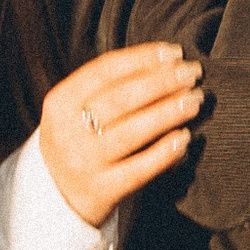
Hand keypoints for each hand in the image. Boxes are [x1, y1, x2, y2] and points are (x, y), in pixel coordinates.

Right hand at [39, 42, 202, 227]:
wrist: (55, 197)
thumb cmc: (78, 141)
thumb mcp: (74, 111)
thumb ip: (107, 88)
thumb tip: (165, 63)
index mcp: (60, 103)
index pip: (105, 71)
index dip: (143, 58)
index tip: (175, 52)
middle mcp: (68, 132)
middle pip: (121, 99)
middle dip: (162, 82)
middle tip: (193, 73)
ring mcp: (84, 163)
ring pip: (132, 132)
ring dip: (169, 112)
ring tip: (195, 100)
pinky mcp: (101, 191)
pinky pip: (140, 169)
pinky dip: (165, 152)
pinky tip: (185, 137)